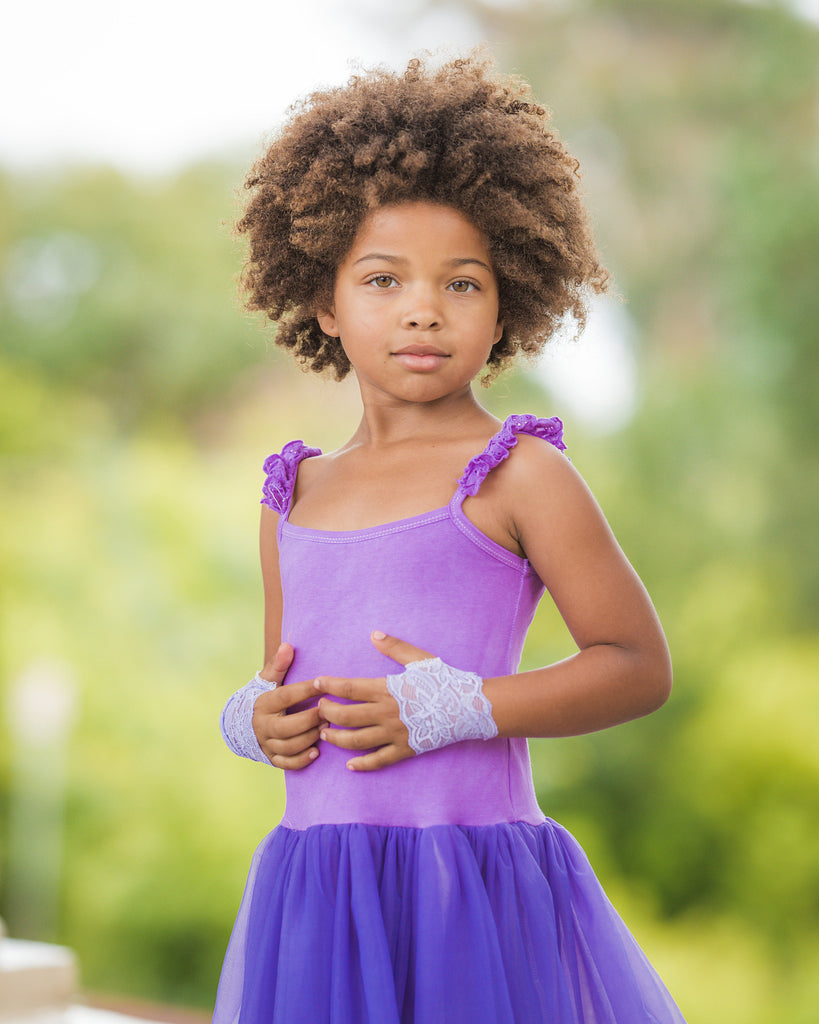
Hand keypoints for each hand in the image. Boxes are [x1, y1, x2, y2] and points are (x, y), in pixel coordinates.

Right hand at [253, 643, 324, 769]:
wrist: (242, 723)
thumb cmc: (263, 696)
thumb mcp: (267, 679)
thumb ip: (279, 664)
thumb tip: (288, 645)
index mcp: (263, 704)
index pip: (285, 696)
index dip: (305, 690)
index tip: (324, 683)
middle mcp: (262, 725)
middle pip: (286, 727)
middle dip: (310, 720)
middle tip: (329, 712)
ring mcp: (266, 743)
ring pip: (288, 746)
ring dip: (310, 738)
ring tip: (327, 728)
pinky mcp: (271, 757)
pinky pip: (286, 763)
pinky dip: (301, 760)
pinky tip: (316, 752)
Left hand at [314, 632, 432, 771]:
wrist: (468, 708)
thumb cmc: (444, 681)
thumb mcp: (420, 659)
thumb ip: (395, 647)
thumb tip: (374, 634)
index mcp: (387, 689)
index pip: (348, 688)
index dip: (329, 685)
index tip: (315, 682)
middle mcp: (386, 713)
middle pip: (346, 716)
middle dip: (327, 713)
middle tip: (318, 710)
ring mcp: (394, 734)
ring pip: (356, 740)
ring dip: (336, 738)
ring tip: (325, 734)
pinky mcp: (405, 749)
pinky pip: (378, 760)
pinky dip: (362, 764)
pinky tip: (349, 765)